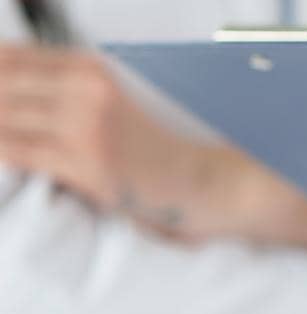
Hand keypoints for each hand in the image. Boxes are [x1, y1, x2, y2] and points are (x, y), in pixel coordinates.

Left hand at [0, 46, 306, 248]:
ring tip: (1, 135)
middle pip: (0, 82)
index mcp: (90, 69)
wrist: (204, 181)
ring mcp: (83, 122)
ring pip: (0, 115)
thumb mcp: (112, 104)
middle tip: (0, 116)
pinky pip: (15, 149)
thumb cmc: (160, 152)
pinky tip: (0, 151)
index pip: (10, 58)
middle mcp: (84, 87)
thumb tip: (16, 97)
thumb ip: (68, 94)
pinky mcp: (83, 158)